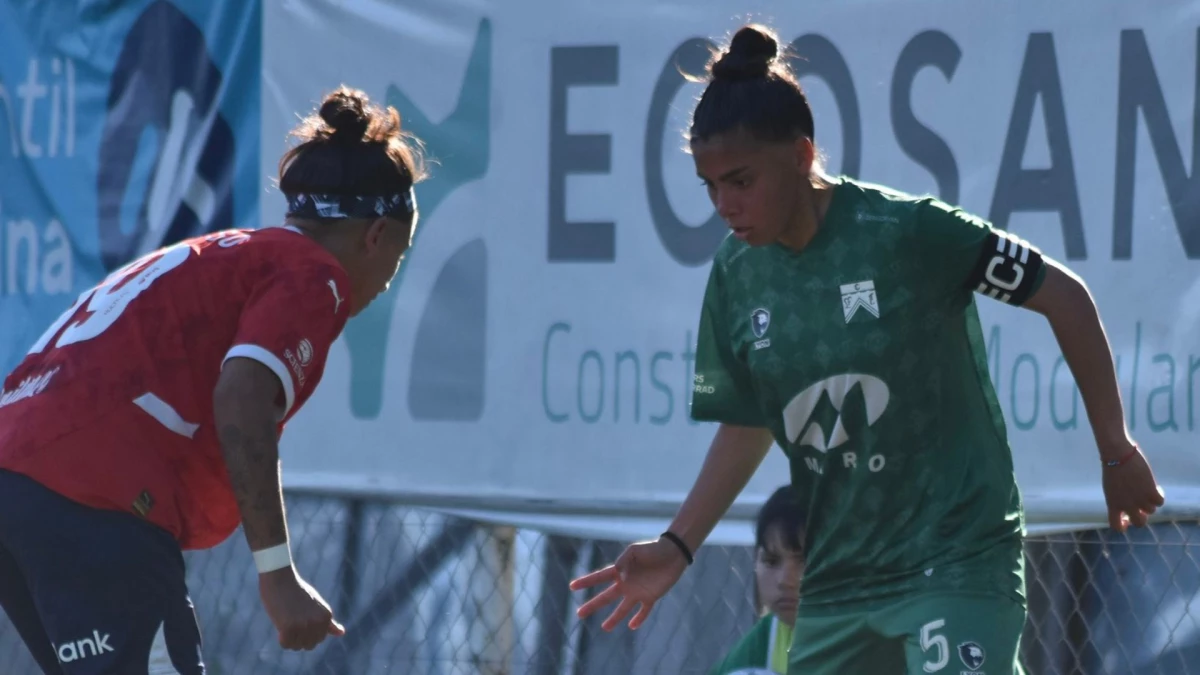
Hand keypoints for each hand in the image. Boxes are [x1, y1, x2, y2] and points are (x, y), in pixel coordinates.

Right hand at [258, 567, 345, 649]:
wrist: (280, 579)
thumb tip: (342, 633)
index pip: (320, 639)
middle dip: (300, 637)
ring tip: (287, 621)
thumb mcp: (317, 605)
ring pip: (297, 647)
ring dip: (290, 638)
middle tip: (292, 620)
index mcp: (326, 616)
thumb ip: (327, 622)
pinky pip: (286, 645)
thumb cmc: (297, 591)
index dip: (308, 632)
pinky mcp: (288, 628)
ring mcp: (303, 625)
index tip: (301, 618)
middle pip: (309, 645)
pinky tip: (281, 625)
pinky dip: (281, 639)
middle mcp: (317, 622)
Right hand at [568, 537, 688, 631]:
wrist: (673, 553)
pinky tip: (632, 626)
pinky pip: (644, 610)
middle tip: (578, 614)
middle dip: (592, 605)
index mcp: (620, 570)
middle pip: (606, 597)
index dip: (585, 582)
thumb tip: (619, 576)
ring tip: (604, 628)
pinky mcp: (651, 596)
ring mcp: (638, 591)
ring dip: (614, 618)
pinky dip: (639, 618)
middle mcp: (626, 583)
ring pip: (622, 608)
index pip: (599, 577)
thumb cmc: (653, 548)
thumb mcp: (635, 550)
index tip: (572, 586)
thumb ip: (624, 561)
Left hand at [1101, 441, 1164, 531]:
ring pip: (1151, 510)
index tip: (1126, 519)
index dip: (1122, 525)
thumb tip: (1131, 508)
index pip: (1116, 525)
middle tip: (1141, 508)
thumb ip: (1119, 499)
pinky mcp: (1151, 492)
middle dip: (1141, 517)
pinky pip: (1160, 501)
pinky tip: (1155, 487)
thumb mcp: (1111, 487)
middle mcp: (1126, 505)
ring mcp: (1139, 500)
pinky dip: (1159, 495)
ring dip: (1150, 502)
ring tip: (1145, 489)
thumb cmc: (1112, 467)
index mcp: (1112, 504)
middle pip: (1139, 523)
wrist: (1117, 455)